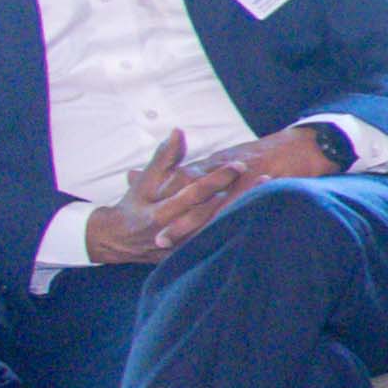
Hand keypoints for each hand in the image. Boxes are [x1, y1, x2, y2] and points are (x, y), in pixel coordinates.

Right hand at [80, 129, 255, 262]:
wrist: (118, 240)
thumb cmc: (134, 205)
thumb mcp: (145, 181)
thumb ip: (164, 157)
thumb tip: (179, 131)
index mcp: (160, 212)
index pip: (193, 193)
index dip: (216, 179)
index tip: (238, 165)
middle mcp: (173, 232)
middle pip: (211, 212)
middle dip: (238, 195)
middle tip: (265, 176)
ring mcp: (183, 247)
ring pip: (218, 230)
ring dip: (243, 211)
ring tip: (269, 193)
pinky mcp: (190, 256)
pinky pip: (217, 244)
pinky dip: (237, 230)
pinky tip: (260, 218)